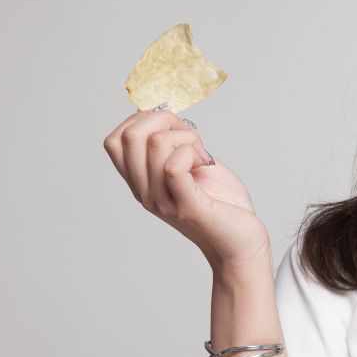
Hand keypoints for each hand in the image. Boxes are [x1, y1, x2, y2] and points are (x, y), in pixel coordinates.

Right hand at [102, 107, 271, 270]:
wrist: (241, 242)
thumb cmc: (221, 203)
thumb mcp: (192, 165)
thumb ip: (174, 145)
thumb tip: (164, 115)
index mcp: (141, 182)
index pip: (115, 141)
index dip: (142, 121)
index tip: (173, 127)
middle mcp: (145, 193)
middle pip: (129, 136)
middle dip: (162, 120)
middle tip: (190, 136)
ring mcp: (163, 201)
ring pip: (155, 143)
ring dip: (185, 137)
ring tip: (201, 155)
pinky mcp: (188, 207)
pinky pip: (174, 166)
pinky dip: (192, 151)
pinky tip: (204, 163)